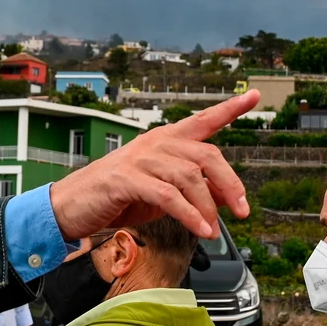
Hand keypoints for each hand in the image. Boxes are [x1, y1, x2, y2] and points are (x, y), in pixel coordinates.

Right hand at [49, 91, 258, 239]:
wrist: (72, 205)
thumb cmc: (118, 196)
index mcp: (165, 140)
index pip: (203, 120)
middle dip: (230, 184)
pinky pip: (168, 196)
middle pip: (206, 155)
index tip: (254, 96)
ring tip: (212, 229)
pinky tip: (199, 229)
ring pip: (189, 176)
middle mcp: (155, 143)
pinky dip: (189, 215)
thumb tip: (227, 196)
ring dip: (207, 207)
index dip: (230, 108)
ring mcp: (140, 159)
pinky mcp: (126, 179)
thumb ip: (193, 189)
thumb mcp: (163, 192)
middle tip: (242, 211)